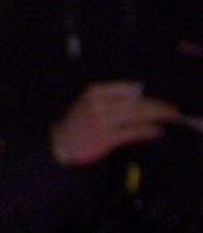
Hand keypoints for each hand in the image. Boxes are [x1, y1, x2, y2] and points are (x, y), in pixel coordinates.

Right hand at [50, 81, 179, 166]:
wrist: (59, 143)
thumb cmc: (76, 123)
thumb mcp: (89, 101)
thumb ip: (112, 96)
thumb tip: (139, 91)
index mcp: (96, 91)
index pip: (127, 88)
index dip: (144, 94)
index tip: (157, 98)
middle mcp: (100, 103)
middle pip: (136, 101)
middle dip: (157, 105)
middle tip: (172, 108)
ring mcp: (103, 121)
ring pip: (137, 115)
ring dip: (157, 115)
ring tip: (170, 117)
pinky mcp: (106, 138)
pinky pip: (132, 132)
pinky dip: (147, 131)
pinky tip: (157, 131)